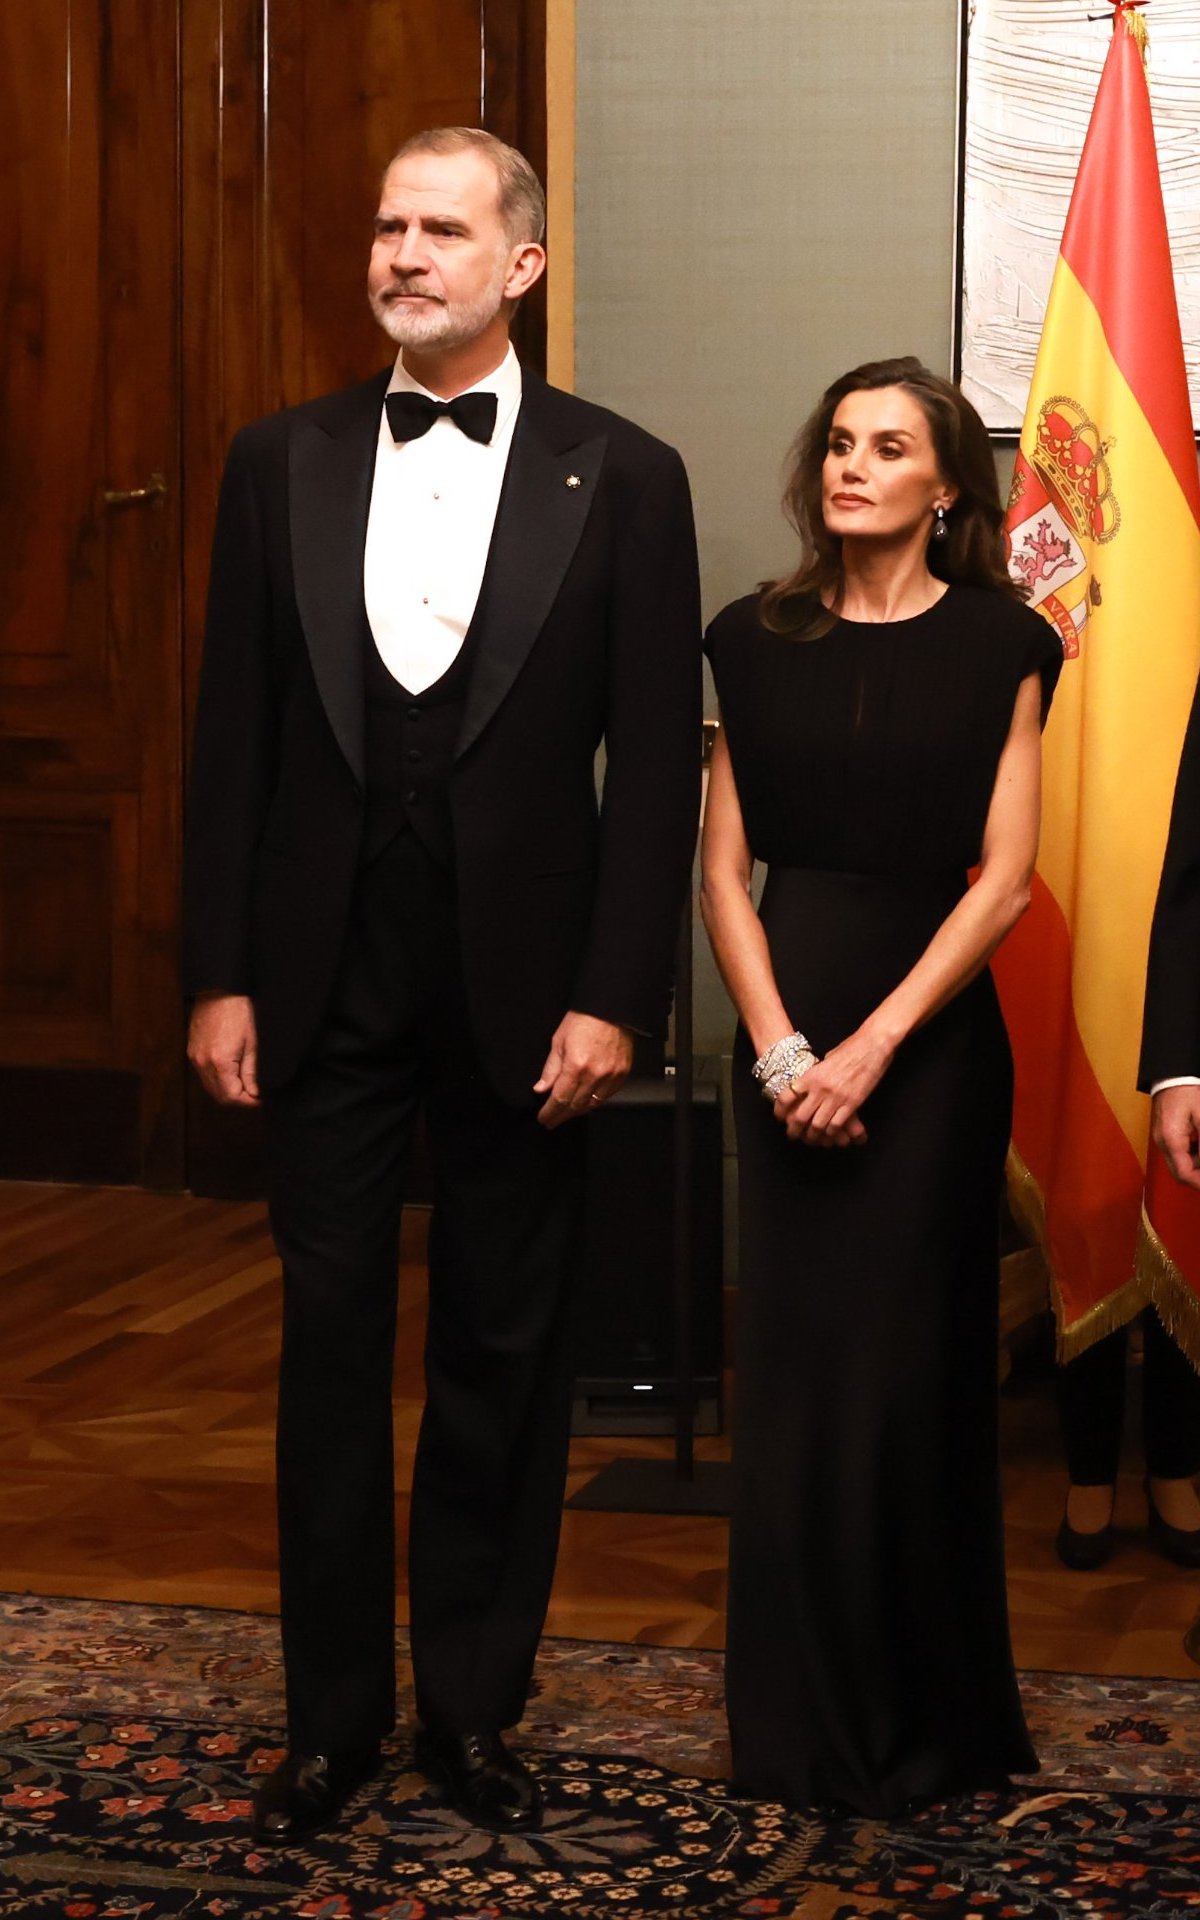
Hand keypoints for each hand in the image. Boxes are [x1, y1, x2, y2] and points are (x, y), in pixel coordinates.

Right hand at [187, 994, 260, 1106]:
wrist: (218, 991)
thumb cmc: (239, 1013)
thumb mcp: (251, 1044)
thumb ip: (251, 1072)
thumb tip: (254, 1093)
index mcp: (220, 1062)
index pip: (231, 1096)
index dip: (247, 1102)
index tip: (259, 1100)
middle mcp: (203, 1064)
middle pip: (219, 1096)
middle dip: (237, 1099)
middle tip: (254, 1095)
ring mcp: (194, 1058)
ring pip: (210, 1087)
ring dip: (226, 1091)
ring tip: (244, 1085)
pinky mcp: (191, 1052)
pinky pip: (203, 1075)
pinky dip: (217, 1080)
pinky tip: (230, 1074)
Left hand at [534, 1012, 633, 1128]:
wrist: (612, 1008)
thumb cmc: (585, 1019)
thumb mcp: (559, 1041)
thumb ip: (550, 1069)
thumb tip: (541, 1089)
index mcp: (575, 1066)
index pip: (560, 1099)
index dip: (550, 1112)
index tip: (544, 1118)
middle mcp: (594, 1075)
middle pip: (576, 1106)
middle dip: (562, 1116)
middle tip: (552, 1121)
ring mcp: (611, 1076)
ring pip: (593, 1104)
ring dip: (578, 1111)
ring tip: (567, 1114)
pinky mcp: (623, 1073)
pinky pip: (608, 1096)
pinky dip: (596, 1102)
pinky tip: (587, 1103)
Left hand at [773, 1025, 892, 1146]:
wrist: (871, 1046)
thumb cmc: (850, 1048)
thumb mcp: (825, 1060)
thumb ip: (817, 1075)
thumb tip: (812, 1084)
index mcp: (811, 1075)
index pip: (786, 1097)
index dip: (780, 1111)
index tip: (781, 1118)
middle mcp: (820, 1088)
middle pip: (800, 1117)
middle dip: (795, 1130)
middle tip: (794, 1135)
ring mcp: (836, 1097)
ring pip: (818, 1125)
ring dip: (813, 1135)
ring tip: (812, 1138)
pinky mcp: (852, 1103)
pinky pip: (836, 1124)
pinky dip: (831, 1132)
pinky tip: (830, 1133)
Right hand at [1152, 1084, 1199, 1189]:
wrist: (1171, 1074)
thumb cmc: (1187, 1091)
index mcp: (1170, 1139)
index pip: (1183, 1173)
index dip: (1199, 1183)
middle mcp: (1162, 1143)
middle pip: (1180, 1173)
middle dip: (1197, 1177)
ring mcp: (1162, 1138)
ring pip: (1181, 1164)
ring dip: (1197, 1166)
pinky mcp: (1166, 1134)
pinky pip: (1180, 1153)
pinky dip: (1194, 1156)